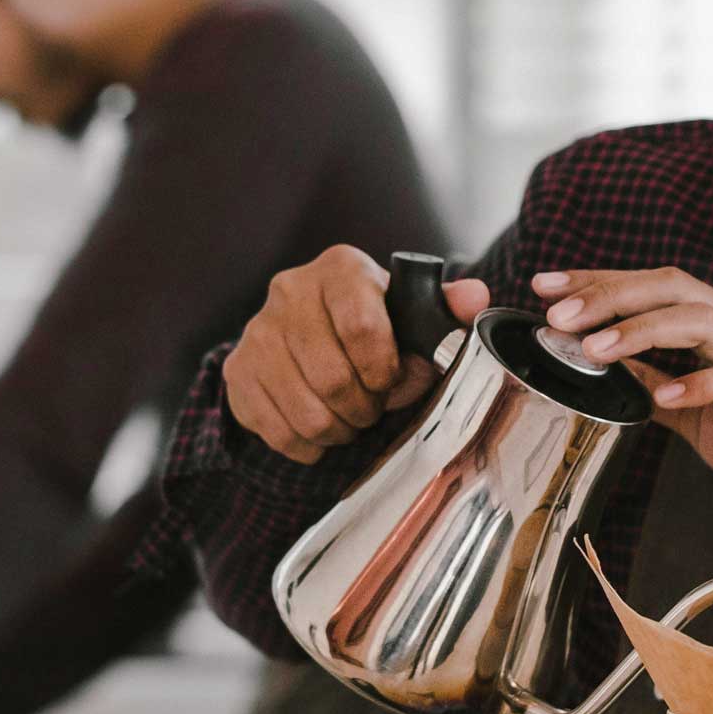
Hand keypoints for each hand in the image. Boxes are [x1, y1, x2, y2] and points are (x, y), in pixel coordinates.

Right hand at [224, 244, 489, 464]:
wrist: (300, 331)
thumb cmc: (368, 324)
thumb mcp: (408, 310)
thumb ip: (443, 308)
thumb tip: (475, 298)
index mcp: (340, 269)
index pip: (364, 329)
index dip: (387, 371)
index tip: (394, 381)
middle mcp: (290, 291)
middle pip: (334, 378)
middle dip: (364, 407)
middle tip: (373, 407)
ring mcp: (257, 332)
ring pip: (308, 413)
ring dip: (340, 429)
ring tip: (350, 418)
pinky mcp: (238, 372)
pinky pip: (279, 432)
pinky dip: (309, 444)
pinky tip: (320, 427)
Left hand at [533, 266, 712, 510]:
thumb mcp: (705, 414)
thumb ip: (661, 389)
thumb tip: (611, 378)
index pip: (654, 286)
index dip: (600, 281)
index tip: (547, 285)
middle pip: (671, 286)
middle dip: (610, 293)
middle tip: (557, 312)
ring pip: (698, 320)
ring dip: (641, 331)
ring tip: (595, 349)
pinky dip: (698, 384)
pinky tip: (665, 396)